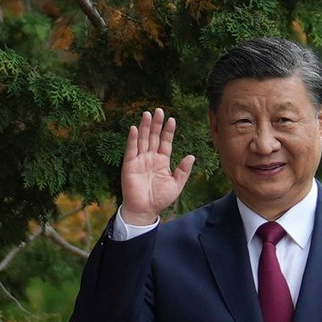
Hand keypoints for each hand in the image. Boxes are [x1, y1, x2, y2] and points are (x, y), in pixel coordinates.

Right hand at [119, 107, 195, 225]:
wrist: (145, 210)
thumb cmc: (160, 199)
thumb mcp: (176, 185)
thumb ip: (183, 171)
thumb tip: (192, 156)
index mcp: (162, 161)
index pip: (165, 142)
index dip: (168, 132)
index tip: (172, 120)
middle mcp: (151, 158)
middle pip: (154, 137)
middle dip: (157, 124)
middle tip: (159, 110)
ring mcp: (140, 160)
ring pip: (143, 140)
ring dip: (145, 127)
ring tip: (148, 114)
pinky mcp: (129, 165)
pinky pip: (131, 150)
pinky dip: (133, 139)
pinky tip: (135, 129)